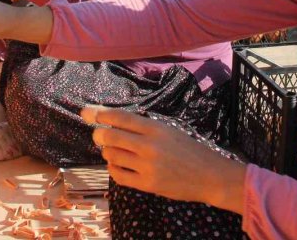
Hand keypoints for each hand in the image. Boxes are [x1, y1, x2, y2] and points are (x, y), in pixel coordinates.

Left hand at [82, 107, 246, 213]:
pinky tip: (117, 165)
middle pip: (110, 136)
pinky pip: (118, 175)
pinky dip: (113, 168)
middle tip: (98, 135)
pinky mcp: (147, 184)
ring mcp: (147, 166)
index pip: (120, 117)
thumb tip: (110, 122)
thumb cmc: (188, 150)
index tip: (87, 112)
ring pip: (112, 155)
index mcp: (156, 128)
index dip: (100, 114)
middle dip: (99, 135)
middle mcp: (149, 145)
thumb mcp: (168, 131)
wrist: (209, 175)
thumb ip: (142, 128)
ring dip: (107, 152)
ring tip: (113, 151)